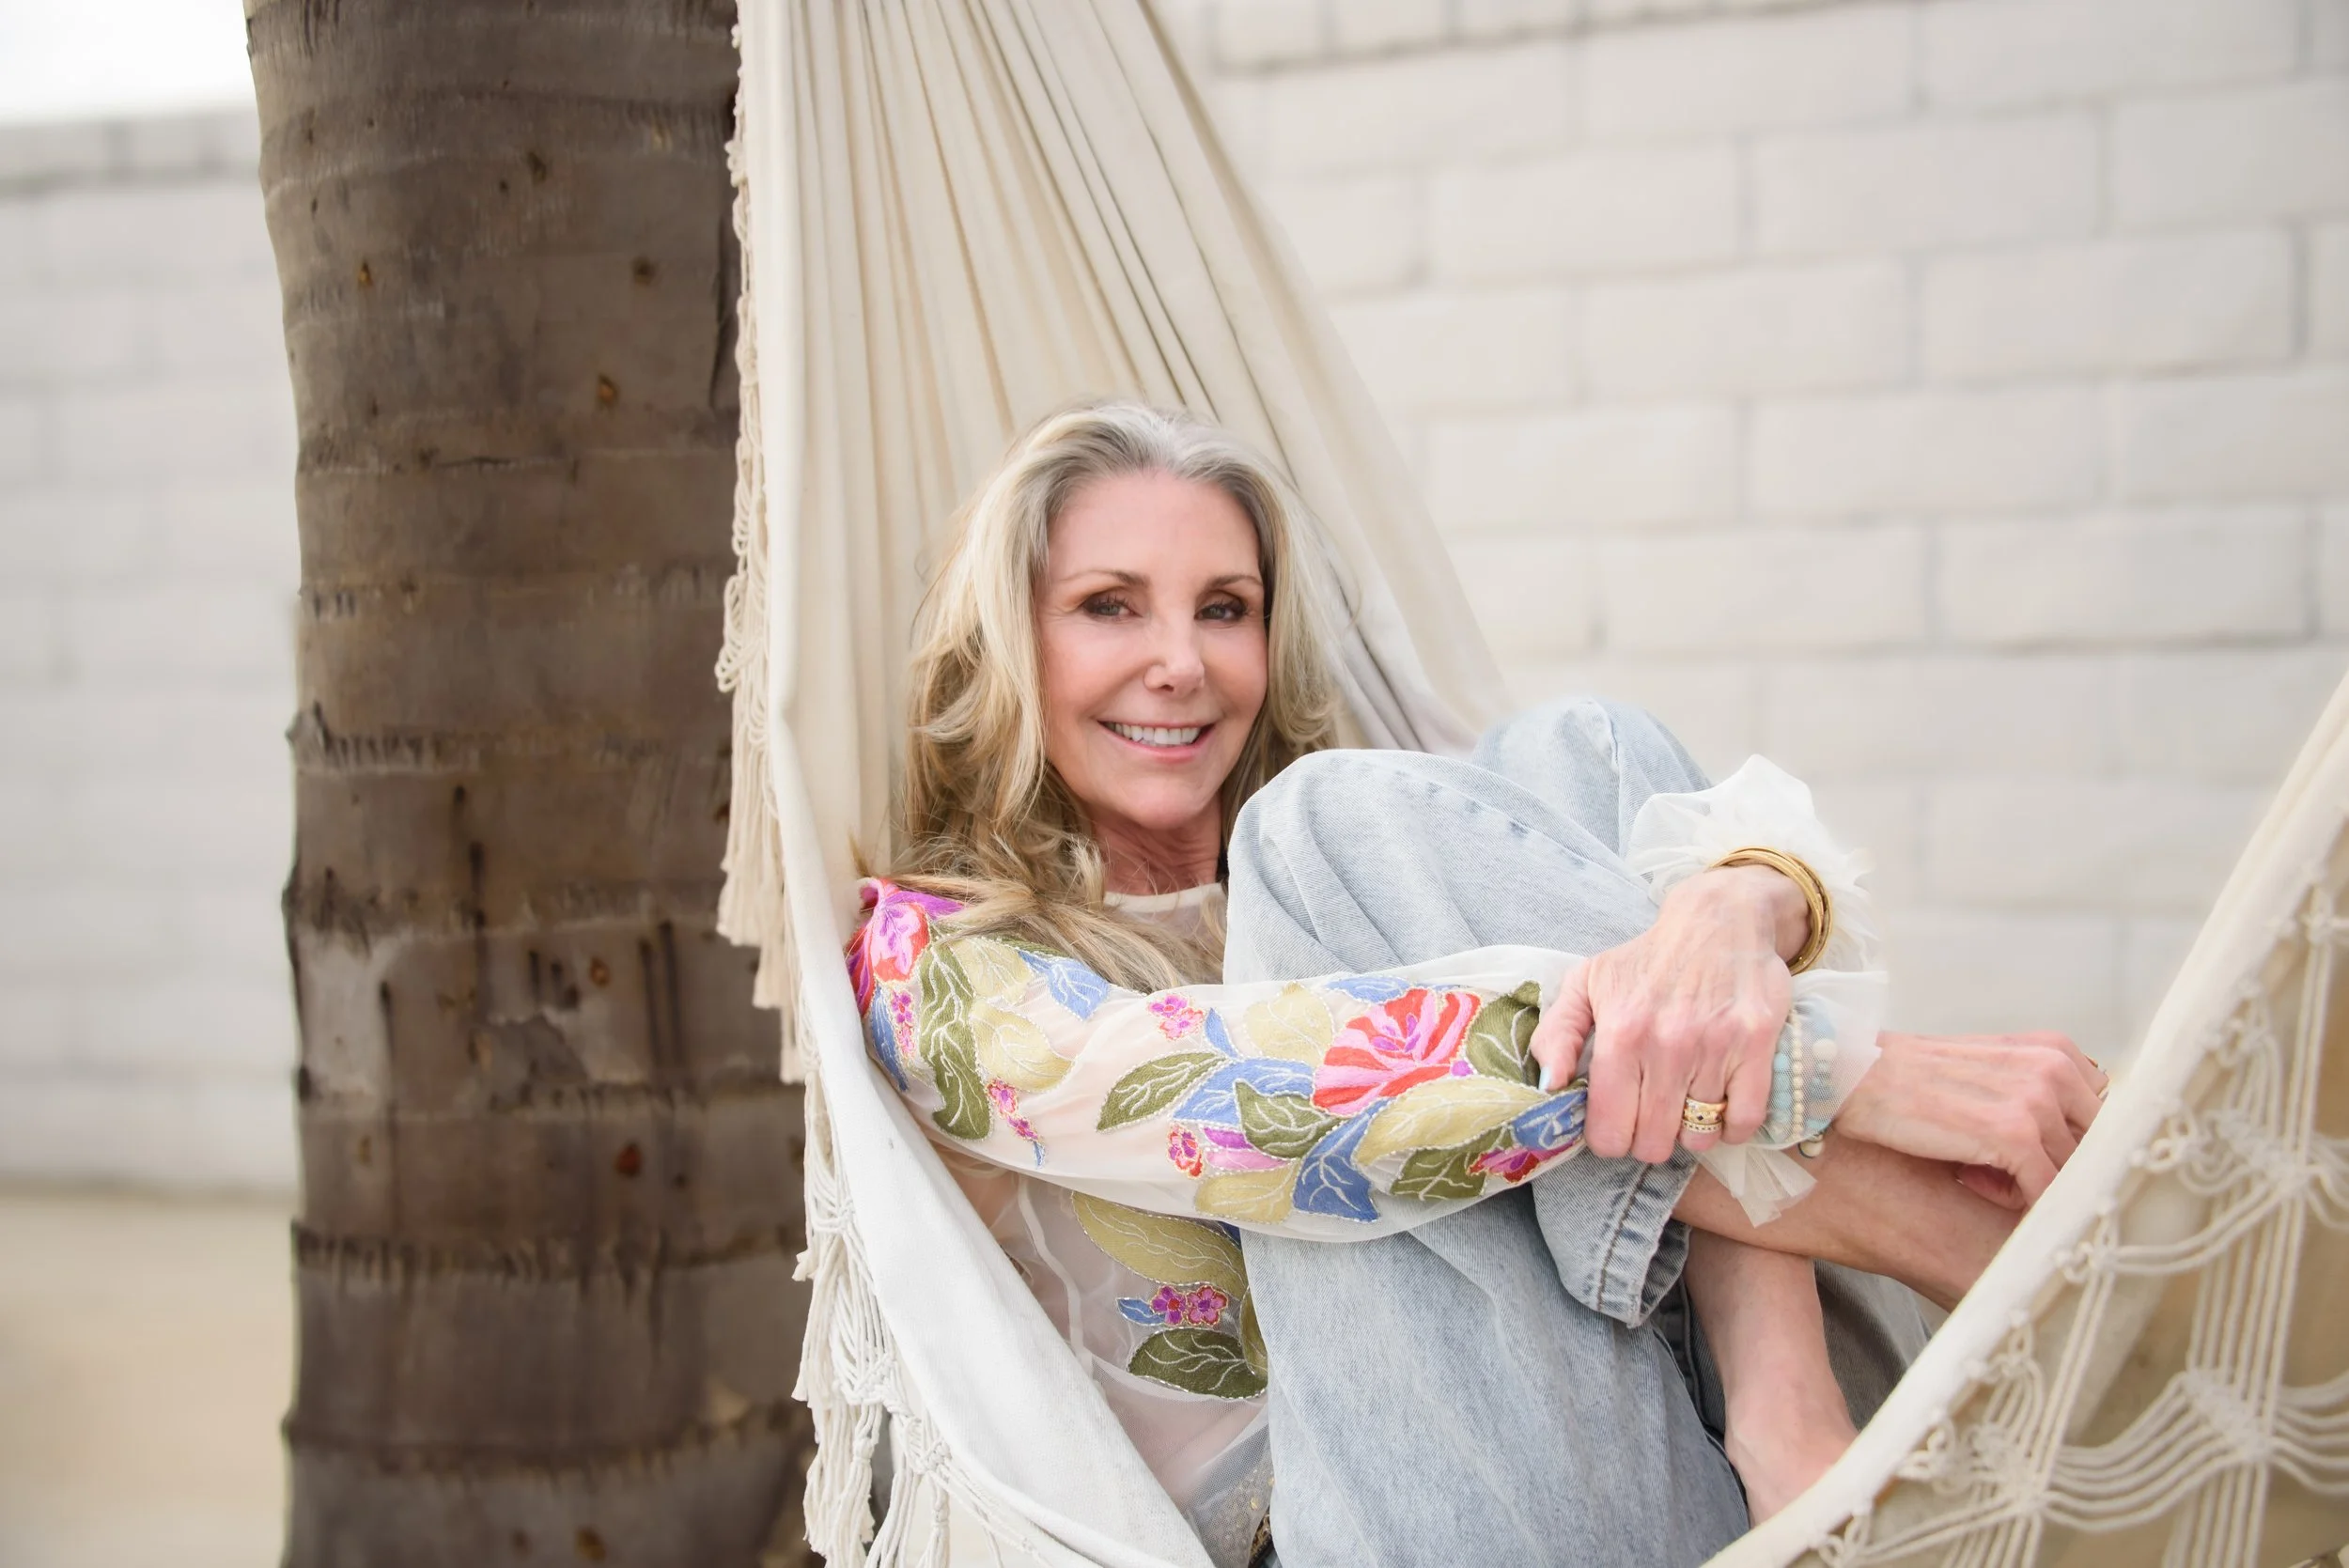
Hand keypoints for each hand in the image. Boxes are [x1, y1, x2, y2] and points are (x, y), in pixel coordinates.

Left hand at [1529, 865, 1807, 1162]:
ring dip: (1690, 1131)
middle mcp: (1667, 1044)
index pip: (1610, 1130)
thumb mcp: (1586, 983)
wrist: (1718, 921)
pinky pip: (1745, 1120)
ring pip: (1699, 1136)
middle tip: (1650, 1114)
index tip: (1616, 1124)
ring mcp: (1716, 1047)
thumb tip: (1548, 1086)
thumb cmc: (1646, 960)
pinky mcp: (1757, 1045)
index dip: (1609, 1139)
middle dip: (1647, 1138)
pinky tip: (1720, 1107)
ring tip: (1684, 1104)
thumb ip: (1555, 1035)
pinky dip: (1732, 1127)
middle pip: (1654, 1143)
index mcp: (1621, 1034)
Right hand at [1834, 1030, 2107, 1208]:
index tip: (2024, 1155)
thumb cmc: (1910, 1078)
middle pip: (2091, 1148)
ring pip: (2068, 1173)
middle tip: (1998, 1170)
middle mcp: (2054, 1069)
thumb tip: (2072, 1150)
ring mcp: (2036, 1101)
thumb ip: (2033, 1094)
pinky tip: (1971, 1180)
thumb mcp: (1986, 1071)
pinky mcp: (2014, 1135)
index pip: (2099, 1118)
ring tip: (1975, 1172)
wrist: (1850, 1073)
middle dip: (2052, 1169)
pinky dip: (2015, 1199)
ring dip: (2027, 1185)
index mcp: (2053, 1049)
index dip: (2065, 1145)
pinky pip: (2045, 1190)